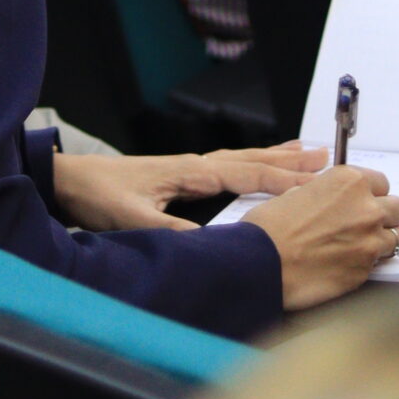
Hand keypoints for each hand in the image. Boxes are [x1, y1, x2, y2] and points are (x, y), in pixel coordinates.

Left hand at [52, 142, 326, 232]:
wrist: (71, 181)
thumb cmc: (99, 195)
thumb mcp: (134, 218)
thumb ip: (172, 232)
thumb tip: (212, 246)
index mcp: (191, 172)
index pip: (247, 173)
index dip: (283, 179)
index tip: (316, 182)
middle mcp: (196, 165)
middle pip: (253, 159)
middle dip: (291, 161)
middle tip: (327, 157)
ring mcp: (191, 168)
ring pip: (244, 159)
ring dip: (277, 157)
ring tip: (309, 152)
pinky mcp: (183, 176)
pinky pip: (231, 166)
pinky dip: (254, 163)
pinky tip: (260, 166)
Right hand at [250, 165, 398, 308]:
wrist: (261, 264)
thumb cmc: (270, 228)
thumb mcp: (297, 192)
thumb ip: (328, 193)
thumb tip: (335, 200)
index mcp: (349, 181)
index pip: (381, 182)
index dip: (370, 193)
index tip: (363, 200)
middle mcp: (366, 207)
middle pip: (397, 208)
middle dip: (384, 215)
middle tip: (365, 224)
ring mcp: (370, 240)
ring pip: (395, 237)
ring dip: (380, 240)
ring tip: (358, 246)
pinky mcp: (366, 270)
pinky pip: (379, 263)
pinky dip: (368, 263)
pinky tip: (346, 262)